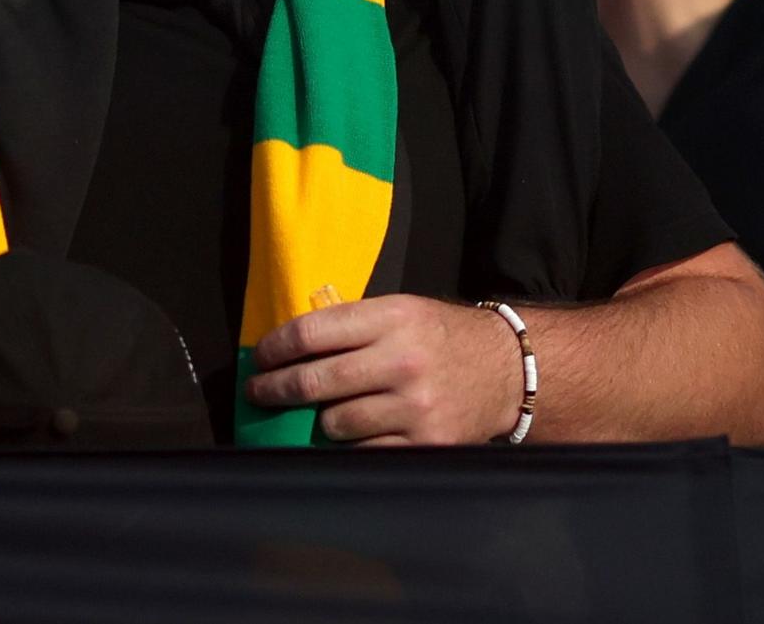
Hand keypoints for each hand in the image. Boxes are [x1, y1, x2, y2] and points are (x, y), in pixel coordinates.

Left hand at [243, 296, 524, 446]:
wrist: (505, 369)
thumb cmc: (440, 337)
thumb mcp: (401, 311)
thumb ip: (352, 325)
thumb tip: (288, 348)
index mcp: (391, 319)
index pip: (312, 333)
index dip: (275, 347)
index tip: (260, 357)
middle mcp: (401, 361)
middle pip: (314, 382)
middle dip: (275, 390)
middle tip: (259, 392)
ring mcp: (414, 406)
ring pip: (335, 423)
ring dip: (319, 421)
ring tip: (318, 413)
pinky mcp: (425, 442)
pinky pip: (365, 451)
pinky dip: (350, 444)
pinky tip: (348, 434)